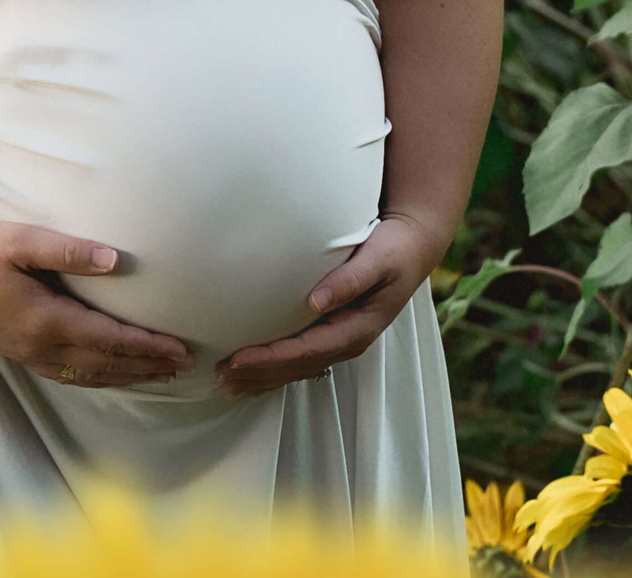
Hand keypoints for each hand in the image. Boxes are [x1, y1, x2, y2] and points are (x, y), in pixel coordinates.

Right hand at [0, 215, 191, 389]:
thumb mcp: (21, 240)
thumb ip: (67, 250)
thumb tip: (115, 260)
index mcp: (47, 319)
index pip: (110, 339)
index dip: (148, 346)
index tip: (181, 348)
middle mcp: (41, 345)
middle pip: (106, 363)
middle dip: (147, 366)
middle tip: (185, 366)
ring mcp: (29, 353)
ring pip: (90, 374)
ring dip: (127, 376)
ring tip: (159, 374)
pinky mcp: (20, 351)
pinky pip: (70, 374)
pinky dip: (99, 378)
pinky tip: (110, 373)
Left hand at [215, 213, 446, 397]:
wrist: (411, 248)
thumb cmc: (393, 250)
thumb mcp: (378, 260)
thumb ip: (350, 280)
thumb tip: (317, 301)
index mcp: (358, 328)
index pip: (307, 350)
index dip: (271, 358)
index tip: (237, 359)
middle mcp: (348, 341)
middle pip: (298, 367)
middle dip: (259, 374)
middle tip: (220, 376)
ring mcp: (341, 340)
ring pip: (298, 368)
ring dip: (263, 377)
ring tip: (227, 383)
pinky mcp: (333, 333)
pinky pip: (301, 359)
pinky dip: (275, 368)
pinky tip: (252, 373)